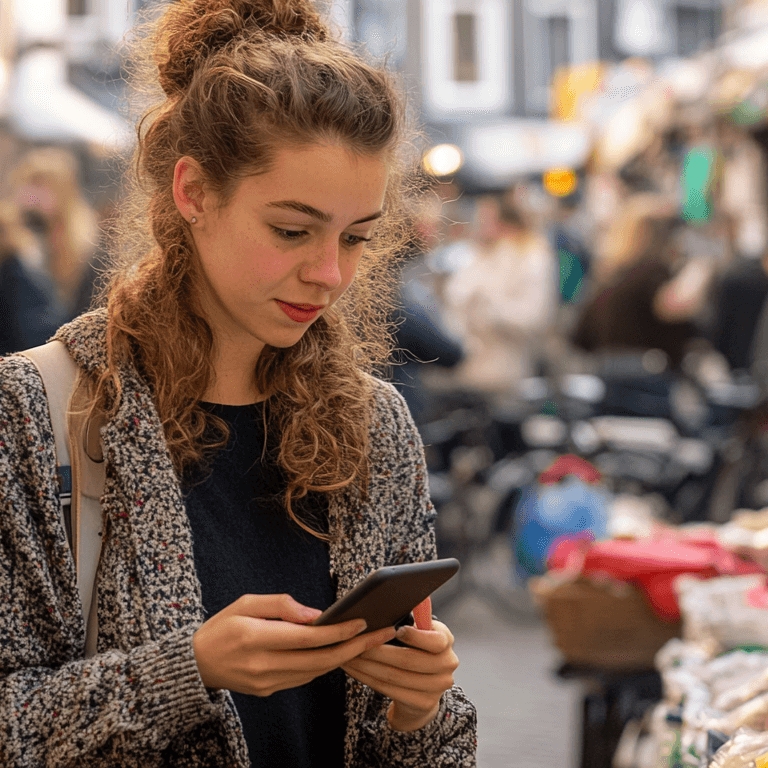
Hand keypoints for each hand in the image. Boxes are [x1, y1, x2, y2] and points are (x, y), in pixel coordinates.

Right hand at [192, 593, 395, 696]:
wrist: (195, 664)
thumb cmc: (222, 626)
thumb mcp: (245, 603)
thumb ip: (280, 605)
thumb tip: (314, 614)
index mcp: (256, 638)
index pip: (307, 638)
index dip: (337, 631)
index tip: (362, 622)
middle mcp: (263, 664)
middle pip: (319, 660)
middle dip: (355, 648)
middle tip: (382, 634)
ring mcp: (267, 682)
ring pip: (316, 672)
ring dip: (345, 657)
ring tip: (370, 641)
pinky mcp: (269, 691)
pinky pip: (305, 678)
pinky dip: (325, 664)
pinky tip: (342, 651)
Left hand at [342, 620, 458, 731]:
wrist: (424, 687)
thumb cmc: (416, 649)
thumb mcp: (420, 631)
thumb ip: (411, 618)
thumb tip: (395, 600)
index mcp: (446, 640)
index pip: (435, 640)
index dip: (414, 636)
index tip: (393, 629)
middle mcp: (447, 664)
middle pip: (408, 660)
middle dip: (378, 651)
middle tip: (356, 643)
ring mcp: (437, 687)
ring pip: (395, 676)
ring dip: (368, 666)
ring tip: (350, 655)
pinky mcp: (423, 703)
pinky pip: (390, 690)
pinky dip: (369, 678)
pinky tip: (356, 670)